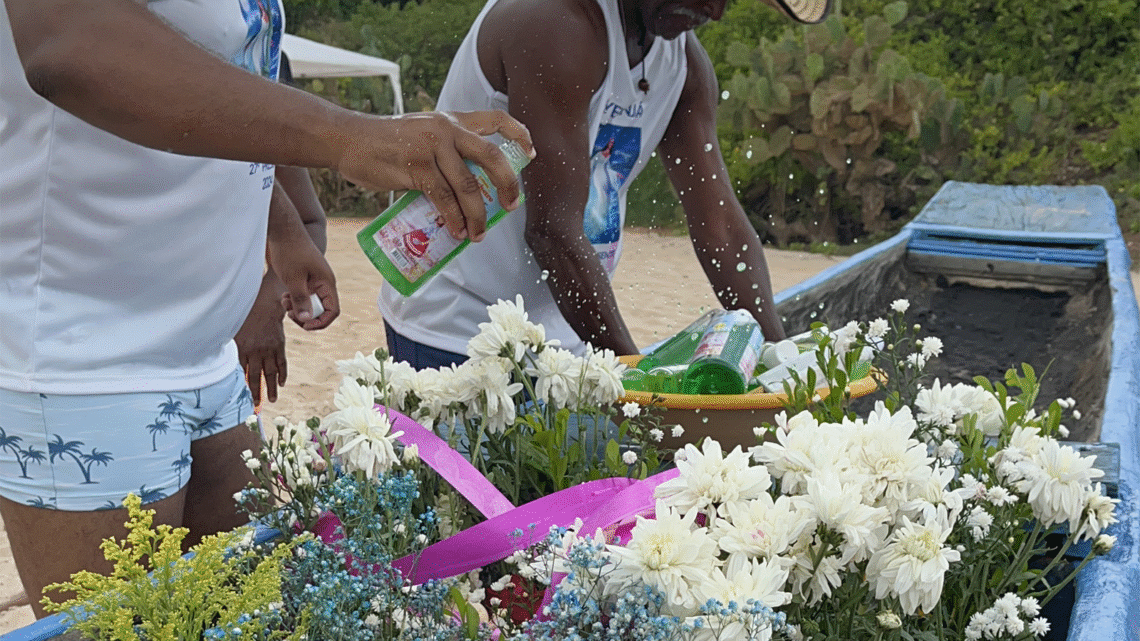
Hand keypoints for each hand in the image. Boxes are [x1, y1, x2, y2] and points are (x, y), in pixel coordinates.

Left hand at [236, 281, 286, 403]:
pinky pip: (282, 363)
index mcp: (241, 349)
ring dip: (271, 388)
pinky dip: (283, 374)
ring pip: (270, 373)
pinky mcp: (279, 346)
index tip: (240, 398)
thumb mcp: (230, 330)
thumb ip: (225, 345)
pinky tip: (281, 383)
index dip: (240, 387)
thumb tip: (214, 359)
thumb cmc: (243, 316)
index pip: (240, 373)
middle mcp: (256, 352)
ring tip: (272, 400)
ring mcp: (269, 350)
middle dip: (255, 393)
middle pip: (255, 377)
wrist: (263, 303)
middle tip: (256, 406)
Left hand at [269, 235, 339, 329]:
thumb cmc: (290, 251)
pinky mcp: (305, 279)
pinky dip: (295, 300)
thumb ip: (301, 300)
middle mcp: (324, 283)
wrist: (283, 231)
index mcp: (327, 282)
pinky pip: (304, 296)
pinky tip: (285, 295)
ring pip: (311, 304)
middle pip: (322, 310)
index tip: (305, 325)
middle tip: (290, 314)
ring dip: (298, 308)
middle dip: (306, 316)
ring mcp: (315, 281)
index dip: (321, 322)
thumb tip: (306, 320)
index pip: (332, 310)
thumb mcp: (294, 279)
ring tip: (285, 302)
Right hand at [337, 110, 533, 241]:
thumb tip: (468, 193)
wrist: (348, 140)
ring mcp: (431, 146)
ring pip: (467, 186)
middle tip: (511, 206)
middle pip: (491, 156)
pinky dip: (454, 219)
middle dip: (507, 184)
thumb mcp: (422, 136)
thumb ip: (445, 155)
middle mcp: (446, 128)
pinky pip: (443, 198)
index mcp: (452, 120)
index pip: (496, 119)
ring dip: (477, 215)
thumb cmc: (385, 144)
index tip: (531, 154)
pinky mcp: (415, 167)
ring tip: (478, 234)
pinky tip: (456, 232)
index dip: (519, 134)